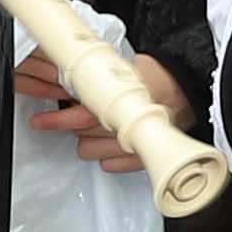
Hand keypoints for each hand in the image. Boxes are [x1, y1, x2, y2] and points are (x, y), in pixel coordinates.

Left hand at [18, 44, 182, 174]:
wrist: (192, 92)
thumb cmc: (162, 77)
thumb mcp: (128, 66)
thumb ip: (100, 72)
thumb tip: (71, 70)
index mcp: (117, 101)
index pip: (77, 116)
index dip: (55, 119)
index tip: (39, 121)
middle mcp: (122, 126)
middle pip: (81, 134)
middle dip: (73, 125)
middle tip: (74, 117)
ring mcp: (131, 146)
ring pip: (90, 152)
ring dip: (88, 141)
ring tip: (96, 130)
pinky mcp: (140, 160)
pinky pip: (110, 165)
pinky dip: (106, 156)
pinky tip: (111, 144)